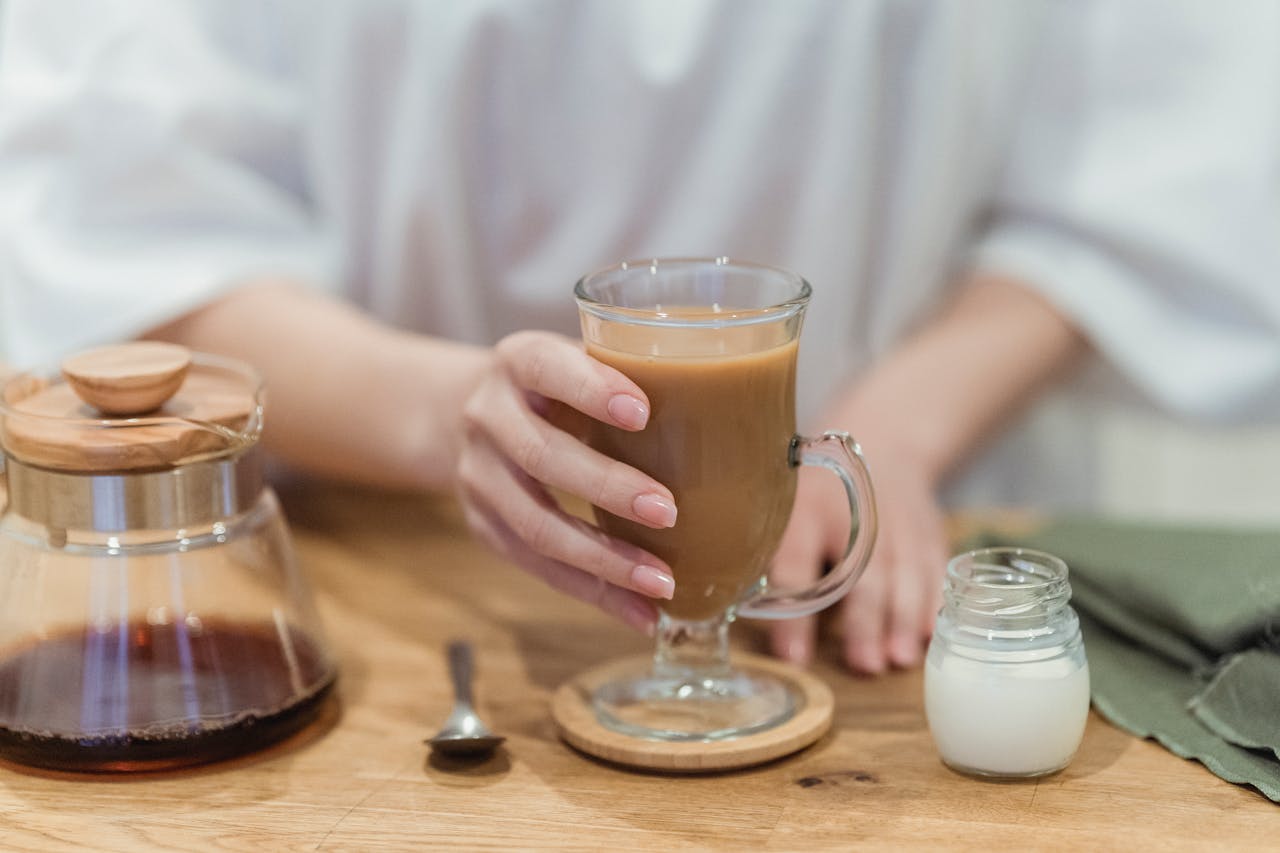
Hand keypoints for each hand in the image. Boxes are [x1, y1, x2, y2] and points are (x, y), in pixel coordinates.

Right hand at [454, 331, 678, 634]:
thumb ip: (640, 375)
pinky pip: (537, 567)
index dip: (590, 389)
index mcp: (519, 361)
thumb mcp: (583, 360)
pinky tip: (640, 611)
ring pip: (536, 525)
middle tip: (669, 512)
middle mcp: (489, 415)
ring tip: (661, 582)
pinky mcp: (483, 525)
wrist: (468, 413)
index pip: (546, 367)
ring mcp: (479, 475)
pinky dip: (593, 593)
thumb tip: (758, 412)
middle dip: (607, 488)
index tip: (642, 411)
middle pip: (542, 456)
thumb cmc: (560, 386)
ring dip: (604, 559)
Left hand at [768, 428, 948, 673]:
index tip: (794, 657)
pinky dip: (933, 602)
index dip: (794, 615)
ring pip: (905, 572)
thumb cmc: (814, 492)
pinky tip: (929, 635)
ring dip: (903, 618)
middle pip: (862, 572)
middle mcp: (855, 515)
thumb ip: (765, 554)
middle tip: (864, 666)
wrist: (881, 441)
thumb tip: (730, 611)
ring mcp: (898, 522)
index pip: (795, 564)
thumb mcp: (782, 506)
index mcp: (805, 510)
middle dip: (865, 620)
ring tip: (899, 659)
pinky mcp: (928, 531)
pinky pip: (934, 568)